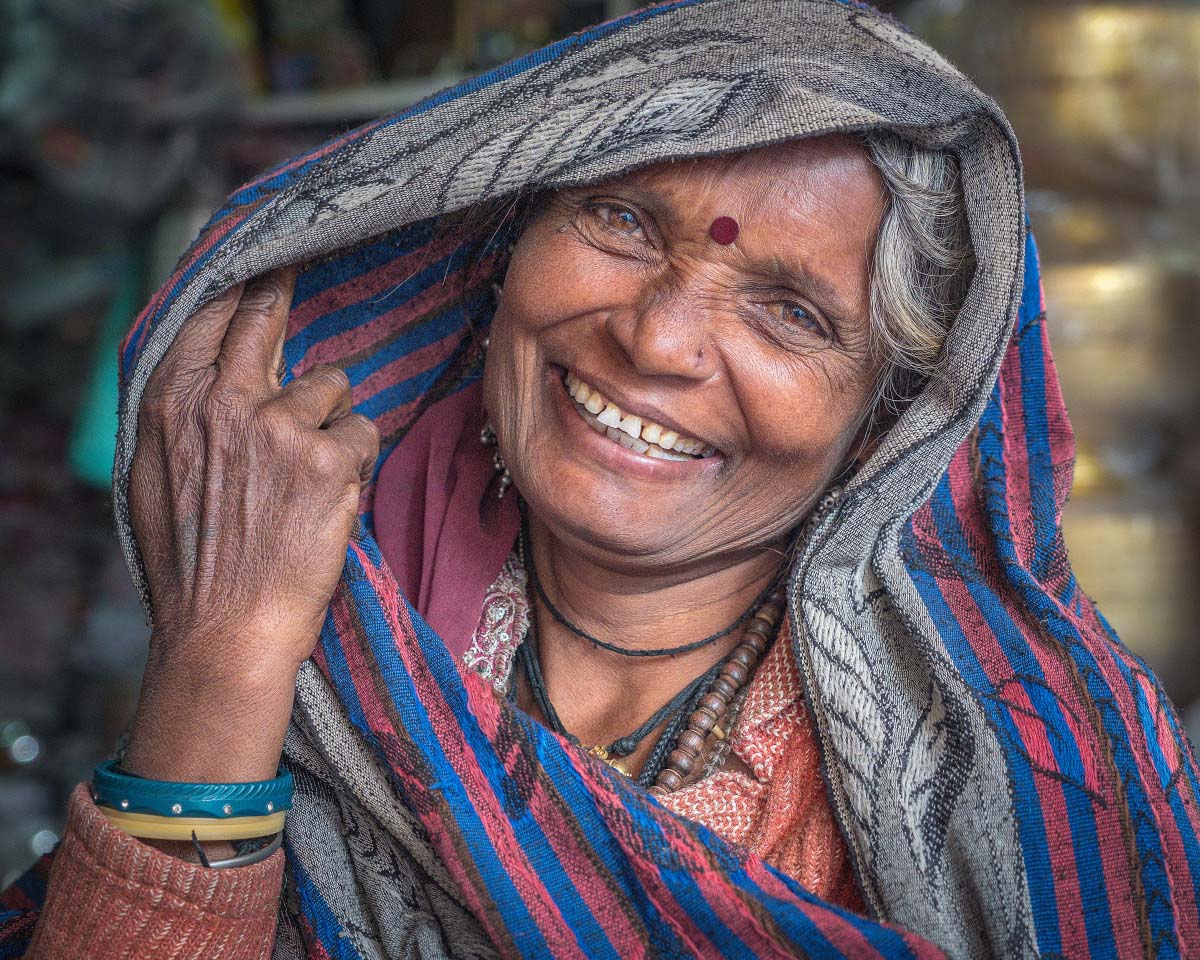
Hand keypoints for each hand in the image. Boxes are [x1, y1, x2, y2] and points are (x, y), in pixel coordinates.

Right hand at [122, 269, 378, 783]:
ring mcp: (279, 426)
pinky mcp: (329, 459)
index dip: (241, 281)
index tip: (262, 259)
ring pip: (332, 383)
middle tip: (302, 266)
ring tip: (310, 471)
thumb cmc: (192, 563)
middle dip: (287, 290)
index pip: (211, 313)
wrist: (225, 632)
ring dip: (332, 417)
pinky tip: (334, 495)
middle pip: (267, 315)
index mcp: (173, 402)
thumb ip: (185, 414)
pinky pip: (364, 429)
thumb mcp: (157, 476)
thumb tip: (215, 367)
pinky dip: (358, 457)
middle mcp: (224, 401)